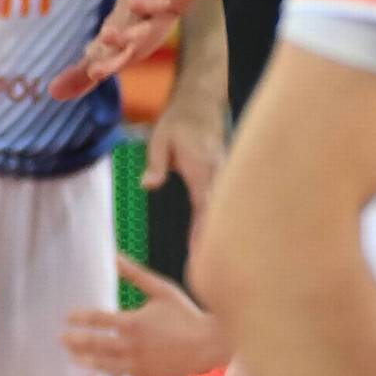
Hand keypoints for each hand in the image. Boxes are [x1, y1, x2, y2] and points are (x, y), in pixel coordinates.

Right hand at [52, 0, 210, 99]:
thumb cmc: (138, 17)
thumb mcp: (109, 42)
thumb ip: (83, 71)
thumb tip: (53, 94)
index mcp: (133, 41)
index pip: (119, 55)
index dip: (109, 63)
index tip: (94, 71)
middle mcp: (153, 24)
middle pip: (142, 33)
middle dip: (128, 37)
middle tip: (109, 38)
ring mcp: (171, 0)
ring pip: (161, 4)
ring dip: (150, 4)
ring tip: (136, 2)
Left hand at [64, 253, 230, 375]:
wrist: (209, 345)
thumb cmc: (186, 313)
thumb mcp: (161, 290)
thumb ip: (135, 275)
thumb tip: (114, 256)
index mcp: (132, 322)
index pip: (96, 319)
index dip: (79, 318)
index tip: (67, 317)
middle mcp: (131, 346)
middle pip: (93, 344)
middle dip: (75, 341)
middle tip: (62, 339)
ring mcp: (138, 365)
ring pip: (103, 365)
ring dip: (85, 361)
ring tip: (73, 357)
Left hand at [147, 74, 227, 251]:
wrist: (200, 102)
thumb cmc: (179, 122)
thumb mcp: (160, 139)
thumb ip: (156, 164)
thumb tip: (148, 185)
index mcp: (202, 169)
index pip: (205, 207)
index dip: (204, 232)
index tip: (201, 254)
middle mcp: (218, 174)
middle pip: (221, 214)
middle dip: (218, 243)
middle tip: (210, 272)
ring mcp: (225, 174)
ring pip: (227, 209)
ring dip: (224, 234)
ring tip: (218, 264)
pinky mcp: (225, 175)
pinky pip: (226, 201)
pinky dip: (224, 220)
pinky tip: (221, 239)